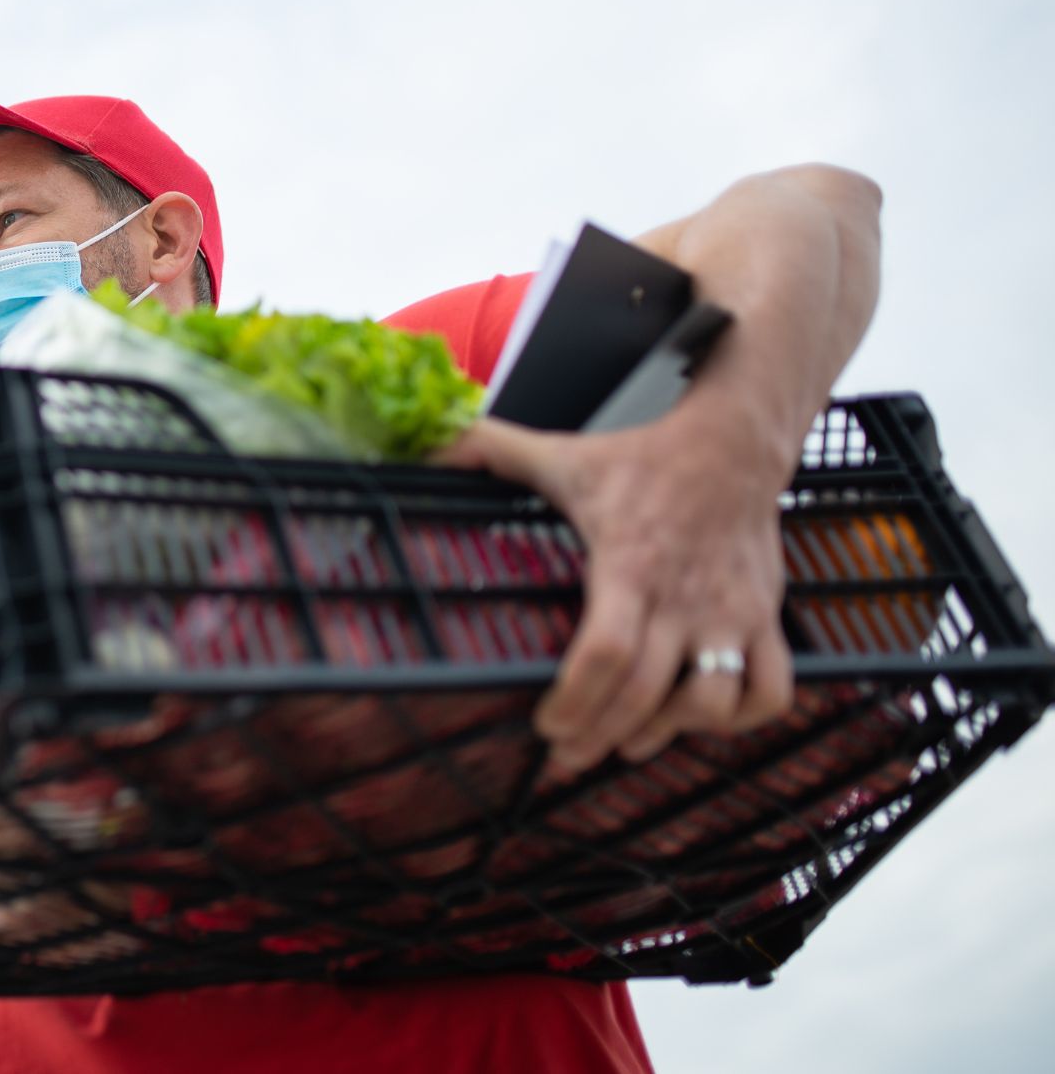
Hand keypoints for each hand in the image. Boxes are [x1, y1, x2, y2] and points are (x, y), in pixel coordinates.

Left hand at [436, 397, 796, 775]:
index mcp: (629, 564)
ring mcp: (732, 614)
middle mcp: (684, 597)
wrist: (734, 444)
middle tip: (565, 755)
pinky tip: (698, 718)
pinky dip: (740, 720)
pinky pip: (771, 691)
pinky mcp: (765, 619)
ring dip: (668, 733)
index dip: (576, 699)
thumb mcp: (559, 454)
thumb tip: (426, 447)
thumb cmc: (640, 458)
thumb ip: (487, 449)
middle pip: (648, 692)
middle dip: (601, 734)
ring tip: (626, 741)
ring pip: (713, 702)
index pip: (608, 650)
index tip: (545, 723)